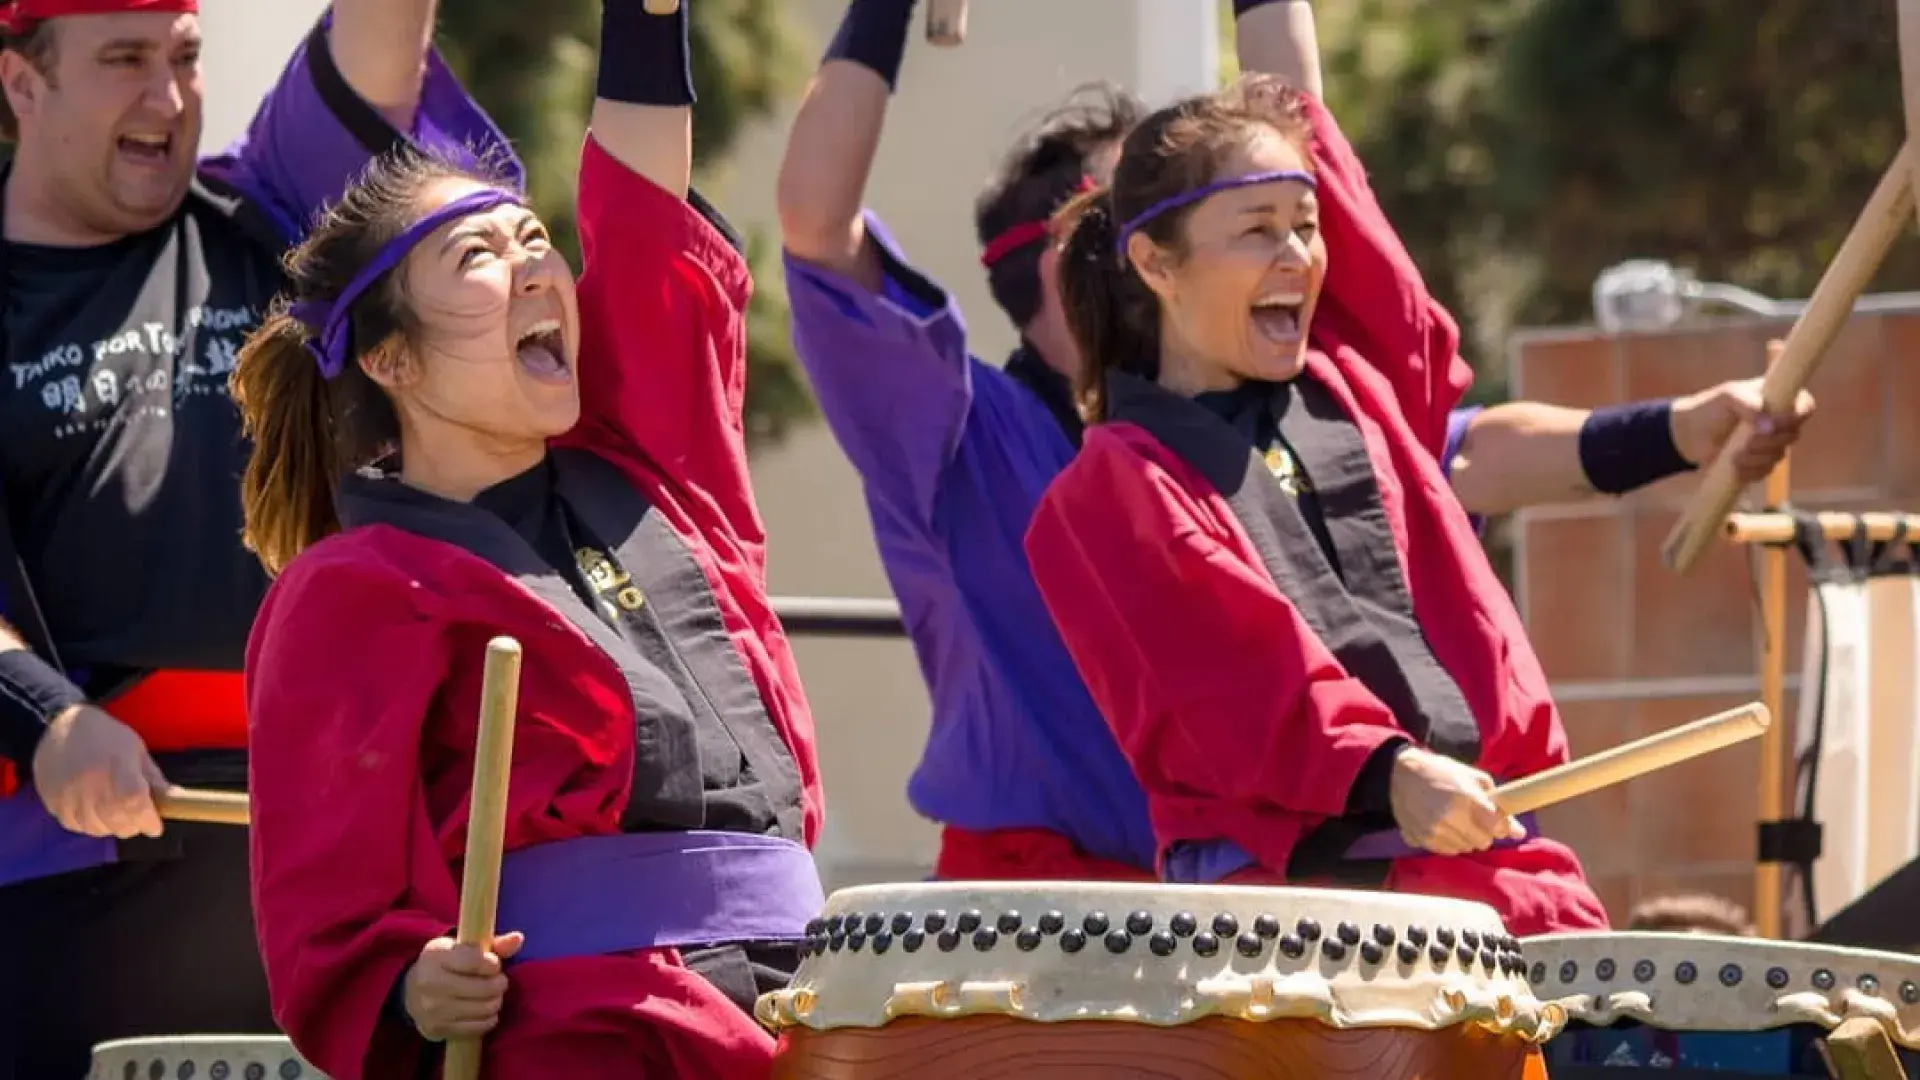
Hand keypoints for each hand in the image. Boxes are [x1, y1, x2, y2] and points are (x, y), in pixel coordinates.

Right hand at [30, 704, 167, 837]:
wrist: (63, 725)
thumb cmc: (107, 736)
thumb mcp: (137, 751)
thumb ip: (154, 779)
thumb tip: (175, 801)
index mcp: (117, 769)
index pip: (134, 804)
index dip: (147, 821)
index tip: (155, 827)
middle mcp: (90, 786)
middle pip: (116, 823)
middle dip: (132, 826)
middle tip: (137, 818)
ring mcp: (68, 796)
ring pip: (96, 828)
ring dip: (111, 827)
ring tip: (116, 813)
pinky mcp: (52, 801)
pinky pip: (74, 825)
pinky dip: (89, 825)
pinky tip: (95, 812)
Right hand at [402, 932, 523, 1040]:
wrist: (411, 993)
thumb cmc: (445, 965)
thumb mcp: (462, 948)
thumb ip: (493, 944)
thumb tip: (518, 939)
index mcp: (436, 955)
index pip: (476, 961)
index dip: (493, 964)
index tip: (494, 965)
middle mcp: (430, 982)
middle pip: (484, 988)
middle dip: (499, 984)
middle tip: (499, 982)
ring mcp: (432, 1009)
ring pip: (484, 1008)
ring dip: (496, 1001)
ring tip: (493, 995)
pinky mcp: (437, 1030)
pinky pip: (478, 1027)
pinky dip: (488, 1018)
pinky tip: (485, 1010)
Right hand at [1388, 748, 1524, 855]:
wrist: (1398, 773)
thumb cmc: (1441, 771)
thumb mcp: (1473, 777)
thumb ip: (1498, 803)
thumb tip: (1519, 832)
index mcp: (1465, 799)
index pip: (1496, 827)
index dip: (1500, 824)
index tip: (1496, 820)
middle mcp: (1449, 818)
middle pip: (1482, 842)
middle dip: (1483, 832)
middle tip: (1473, 818)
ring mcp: (1433, 832)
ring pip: (1464, 848)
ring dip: (1465, 838)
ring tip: (1455, 820)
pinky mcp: (1420, 840)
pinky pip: (1446, 851)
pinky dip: (1448, 841)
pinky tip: (1442, 826)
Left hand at [1669, 347, 1815, 482]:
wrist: (1688, 434)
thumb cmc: (1709, 408)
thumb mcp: (1727, 397)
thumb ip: (1749, 405)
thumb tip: (1769, 427)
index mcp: (1777, 399)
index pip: (1805, 406)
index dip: (1798, 416)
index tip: (1777, 423)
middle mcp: (1778, 421)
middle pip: (1793, 435)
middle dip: (1770, 441)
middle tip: (1748, 442)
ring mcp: (1769, 443)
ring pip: (1779, 456)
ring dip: (1758, 458)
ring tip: (1735, 455)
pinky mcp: (1757, 462)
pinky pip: (1764, 471)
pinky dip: (1751, 471)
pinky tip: (1735, 466)